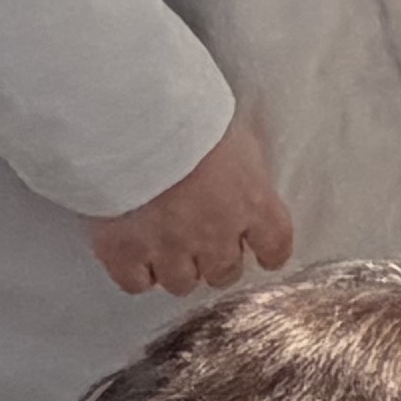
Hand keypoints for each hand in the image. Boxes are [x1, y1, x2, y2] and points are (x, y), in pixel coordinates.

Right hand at [87, 112, 293, 296]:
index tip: (262, 254)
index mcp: (251, 202)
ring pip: (182, 283)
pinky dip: (138, 274)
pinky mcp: (124, 252)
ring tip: (167, 248)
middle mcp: (214, 234)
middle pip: (225, 272)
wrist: (133, 120)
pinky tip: (136, 257)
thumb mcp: (237, 135)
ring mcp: (168, 247)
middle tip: (204, 243)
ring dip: (178, 269)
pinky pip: (136, 283)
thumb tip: (245, 179)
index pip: (275, 245)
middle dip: (217, 261)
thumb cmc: (187, 116)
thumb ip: (245, 170)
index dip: (269, 253)